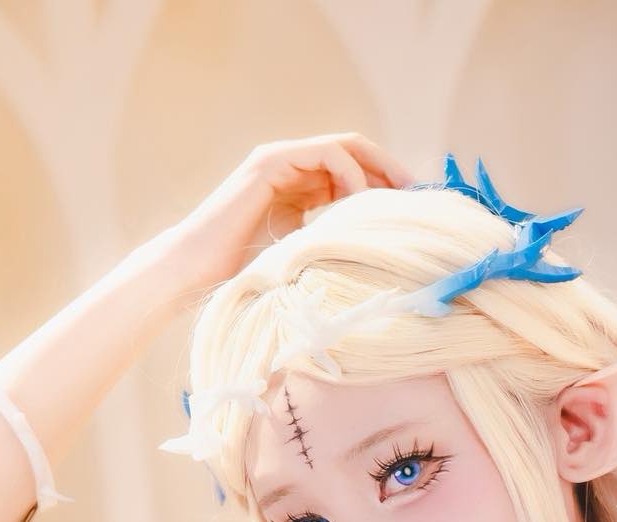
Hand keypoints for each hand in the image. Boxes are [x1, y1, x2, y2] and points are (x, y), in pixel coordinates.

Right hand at [166, 133, 419, 297]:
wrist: (195, 273)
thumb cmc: (242, 279)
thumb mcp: (302, 260)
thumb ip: (330, 246)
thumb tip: (375, 261)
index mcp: (299, 188)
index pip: (353, 172)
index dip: (385, 185)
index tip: (414, 209)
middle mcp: (291, 167)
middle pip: (355, 152)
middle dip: (391, 170)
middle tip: (420, 194)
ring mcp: (280, 160)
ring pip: (345, 148)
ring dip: (378, 170)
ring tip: (396, 200)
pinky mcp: (271, 162)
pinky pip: (327, 154)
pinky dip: (351, 174)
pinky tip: (360, 202)